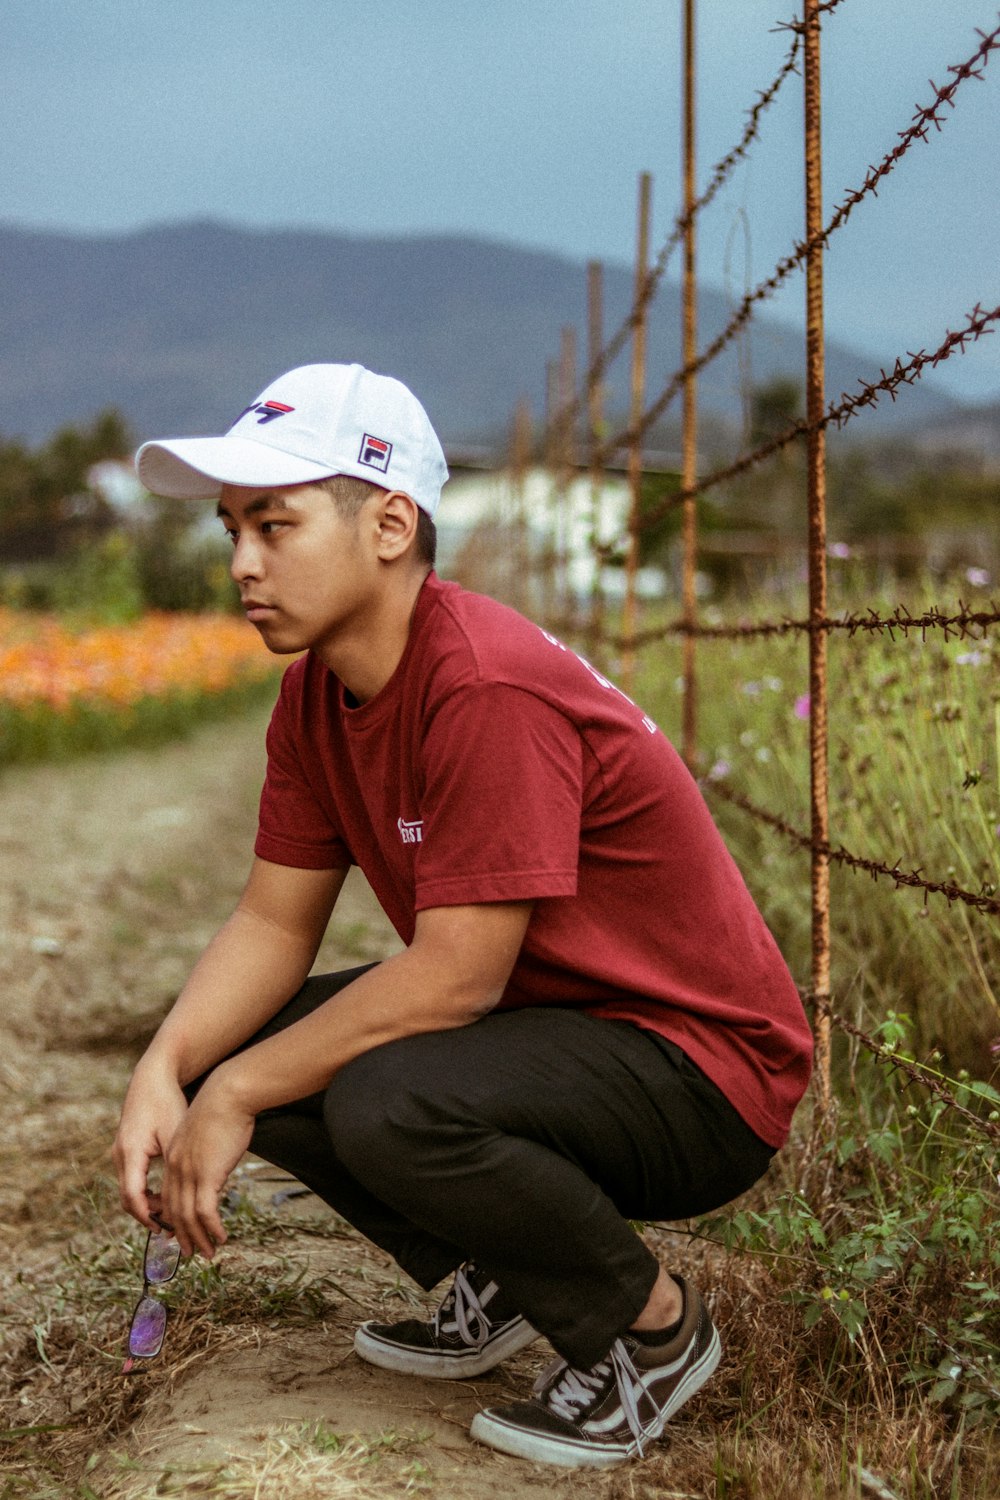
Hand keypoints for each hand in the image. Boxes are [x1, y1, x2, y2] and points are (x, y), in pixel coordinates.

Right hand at [112, 1061, 189, 1231]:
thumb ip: (176, 1165)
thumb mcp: (175, 1133)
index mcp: (131, 1152)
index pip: (133, 1197)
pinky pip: (132, 1177)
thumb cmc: (167, 1102)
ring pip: (130, 1188)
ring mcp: (120, 1151)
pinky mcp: (126, 1147)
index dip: (148, 1217)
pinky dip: (145, 1190)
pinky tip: (165, 1194)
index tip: (165, 1229)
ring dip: (147, 1203)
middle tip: (170, 1229)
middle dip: (147, 1215)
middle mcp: (120, 1154)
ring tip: (170, 1215)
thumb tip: (185, 1197)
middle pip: (128, 1197)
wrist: (152, 1077)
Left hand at [161, 1074, 253, 1258]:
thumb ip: (204, 1150)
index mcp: (173, 1155)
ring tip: (207, 1253)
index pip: (168, 1195)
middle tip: (191, 1252)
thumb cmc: (225, 1107)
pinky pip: (205, 1212)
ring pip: (187, 1216)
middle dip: (183, 1235)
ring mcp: (189, 1172)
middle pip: (174, 1211)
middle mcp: (176, 1167)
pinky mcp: (206, 1175)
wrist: (229, 1093)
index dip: (174, 1216)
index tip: (182, 1231)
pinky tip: (221, 1237)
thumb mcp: (207, 1130)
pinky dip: (212, 1229)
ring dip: (198, 1238)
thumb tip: (214, 1161)